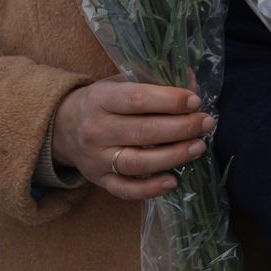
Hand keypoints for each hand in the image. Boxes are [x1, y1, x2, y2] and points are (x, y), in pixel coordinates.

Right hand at [51, 75, 212, 199]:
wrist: (64, 127)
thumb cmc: (106, 101)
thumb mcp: (124, 82)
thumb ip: (157, 81)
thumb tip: (194, 84)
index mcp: (101, 98)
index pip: (137, 99)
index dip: (169, 100)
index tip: (195, 101)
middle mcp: (96, 129)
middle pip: (142, 132)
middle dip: (181, 128)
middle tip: (207, 123)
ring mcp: (96, 158)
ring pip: (136, 163)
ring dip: (172, 156)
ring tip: (199, 147)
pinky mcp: (99, 180)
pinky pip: (124, 190)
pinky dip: (149, 189)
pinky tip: (173, 181)